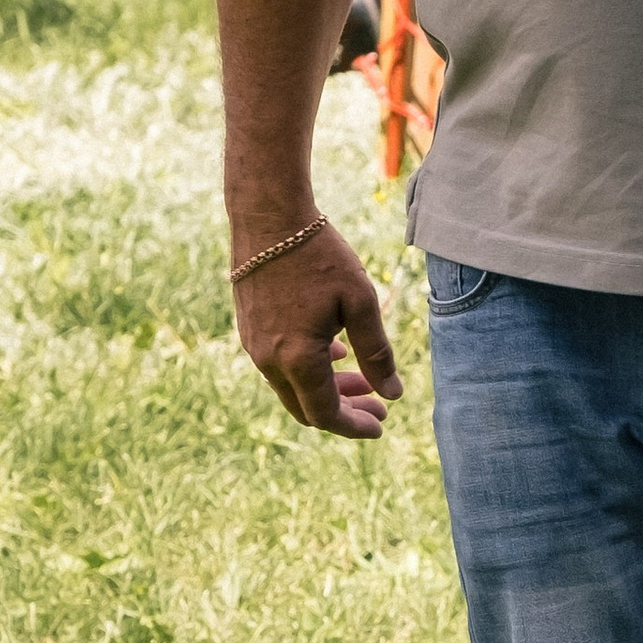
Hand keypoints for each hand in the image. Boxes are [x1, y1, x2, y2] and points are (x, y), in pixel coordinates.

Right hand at [229, 218, 402, 435]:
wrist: (268, 217)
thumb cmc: (319, 255)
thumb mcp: (360, 302)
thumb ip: (377, 352)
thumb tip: (393, 394)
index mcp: (297, 359)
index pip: (326, 414)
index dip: (355, 425)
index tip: (381, 423)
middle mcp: (269, 360)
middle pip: (307, 408)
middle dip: (345, 412)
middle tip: (378, 404)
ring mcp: (254, 346)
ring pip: (293, 388)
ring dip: (327, 389)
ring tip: (363, 378)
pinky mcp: (249, 330)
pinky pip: (279, 366)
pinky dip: (308, 371)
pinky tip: (334, 352)